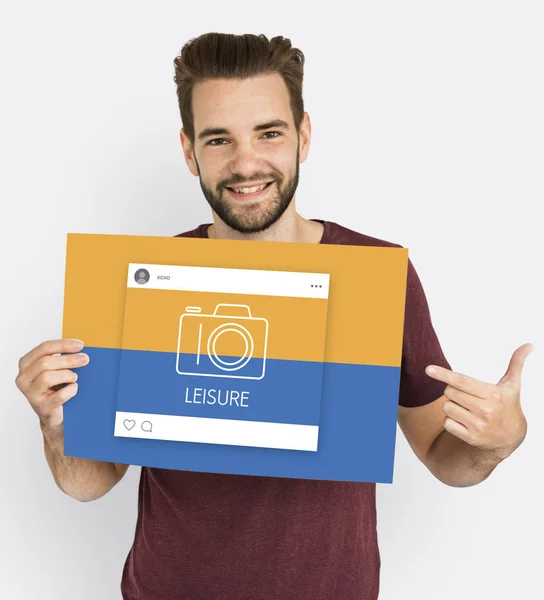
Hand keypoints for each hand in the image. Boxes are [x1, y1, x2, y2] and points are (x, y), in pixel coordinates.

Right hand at [15, 338, 89, 432]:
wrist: (54, 415)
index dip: (63, 344)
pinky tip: (74, 388)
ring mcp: (31, 394)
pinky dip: (70, 390)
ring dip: (67, 375)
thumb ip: (61, 358)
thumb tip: (80, 348)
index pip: (43, 348)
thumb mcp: (55, 369)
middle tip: (85, 359)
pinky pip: (59, 395)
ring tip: (74, 378)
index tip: (80, 345)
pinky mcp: (42, 406)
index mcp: (26, 364)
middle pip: (45, 362)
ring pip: (47, 377)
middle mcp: (24, 378)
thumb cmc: (56, 387)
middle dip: (68, 359)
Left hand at [425, 343, 532, 458]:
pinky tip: (464, 420)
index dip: (444, 374)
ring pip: (446, 407)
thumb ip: (516, 363)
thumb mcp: (512, 385)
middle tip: (465, 395)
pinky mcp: (471, 437)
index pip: (462, 381)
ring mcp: (478, 425)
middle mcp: (486, 410)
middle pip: (450, 392)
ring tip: (466, 408)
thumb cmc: (508, 405)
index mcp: (493, 395)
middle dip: (452, 390)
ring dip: (451, 405)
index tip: (428, 369)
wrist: (512, 437)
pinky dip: (450, 420)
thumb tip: (529, 345)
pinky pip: (446, 423)